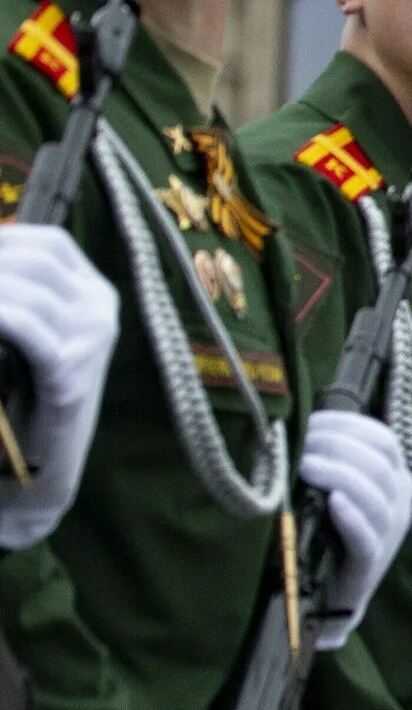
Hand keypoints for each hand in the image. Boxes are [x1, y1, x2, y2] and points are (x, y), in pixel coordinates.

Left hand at [0, 222, 118, 548]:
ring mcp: (93, 342)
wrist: (36, 468)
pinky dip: (0, 320)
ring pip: (25, 294)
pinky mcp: (70, 376)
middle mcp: (102, 310)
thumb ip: (18, 299)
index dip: (3, 241)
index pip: (47, 243)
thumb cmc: (22, 396)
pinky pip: (26, 327)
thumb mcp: (26, 333)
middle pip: (33, 262)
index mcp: (95, 294)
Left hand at [300, 409, 411, 648]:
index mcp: (395, 478)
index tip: (312, 422)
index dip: (348, 426)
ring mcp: (389, 531)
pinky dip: (351, 516)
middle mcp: (400, 501)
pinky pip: (367, 535)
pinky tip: (332, 503)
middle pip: (378, 463)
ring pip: (375, 496)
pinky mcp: (370, 560)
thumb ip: (334, 460)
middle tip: (300, 447)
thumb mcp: (341, 489)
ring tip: (305, 467)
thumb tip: (299, 424)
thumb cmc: (331, 530)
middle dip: (337, 447)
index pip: (383, 439)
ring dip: (339, 475)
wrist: (334, 591)